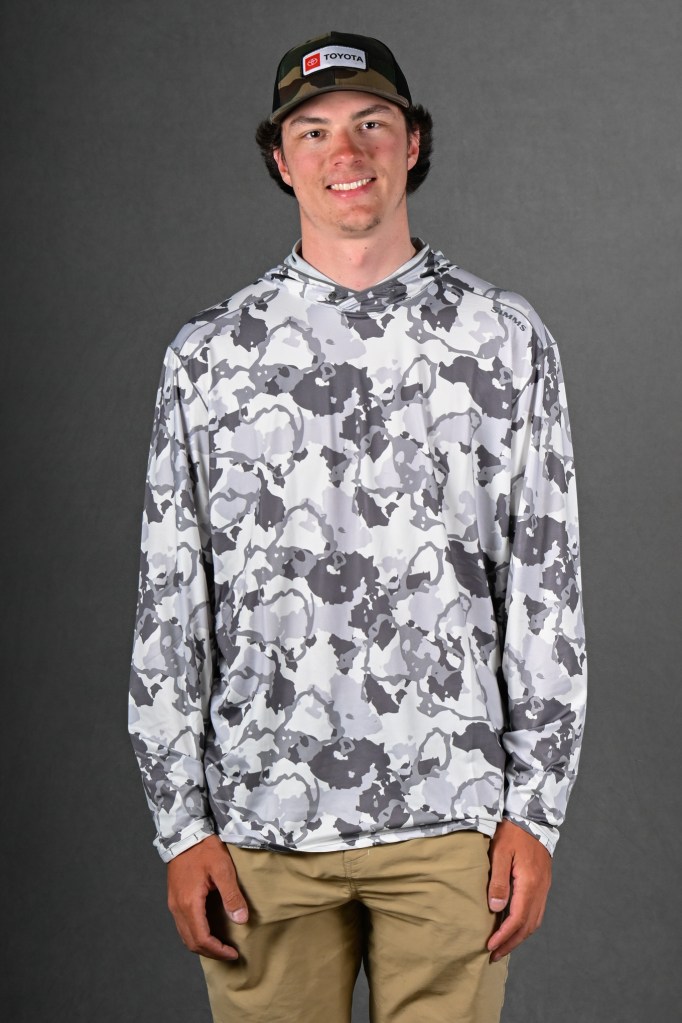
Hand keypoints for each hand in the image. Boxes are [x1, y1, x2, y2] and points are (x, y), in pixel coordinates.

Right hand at [167, 834, 248, 960]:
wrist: (186, 833)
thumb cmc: (204, 849)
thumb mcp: (223, 869)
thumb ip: (231, 896)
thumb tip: (241, 920)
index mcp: (189, 903)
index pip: (202, 939)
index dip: (217, 950)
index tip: (233, 953)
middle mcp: (177, 908)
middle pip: (191, 942)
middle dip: (210, 952)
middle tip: (229, 954)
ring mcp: (173, 904)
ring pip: (185, 936)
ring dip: (202, 945)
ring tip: (220, 946)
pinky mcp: (174, 899)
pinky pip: (183, 926)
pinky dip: (195, 935)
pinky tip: (209, 931)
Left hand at [486, 819, 551, 961]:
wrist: (531, 816)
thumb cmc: (512, 832)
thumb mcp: (499, 852)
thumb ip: (498, 881)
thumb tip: (496, 909)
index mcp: (530, 883)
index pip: (517, 919)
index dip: (504, 936)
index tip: (490, 947)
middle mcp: (540, 889)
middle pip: (528, 926)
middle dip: (511, 943)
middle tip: (494, 955)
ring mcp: (544, 887)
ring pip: (534, 921)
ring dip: (519, 936)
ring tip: (503, 946)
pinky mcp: (543, 883)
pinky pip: (536, 911)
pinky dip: (525, 925)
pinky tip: (514, 926)